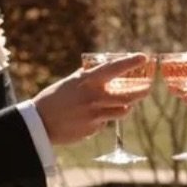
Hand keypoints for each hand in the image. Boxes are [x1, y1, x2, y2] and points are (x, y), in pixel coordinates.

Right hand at [32, 54, 149, 145]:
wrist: (39, 123)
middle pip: (129, 96)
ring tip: (122, 104)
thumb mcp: (70, 82)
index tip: (144, 56)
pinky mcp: (93, 129)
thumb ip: (87, 77)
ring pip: (123, 111)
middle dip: (142, 92)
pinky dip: (103, 119)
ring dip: (125, 107)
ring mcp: (95, 115)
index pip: (114, 69)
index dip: (130, 62)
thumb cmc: (54, 99)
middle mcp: (94, 98)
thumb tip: (101, 67)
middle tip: (147, 88)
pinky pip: (106, 123)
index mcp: (87, 82)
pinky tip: (89, 118)